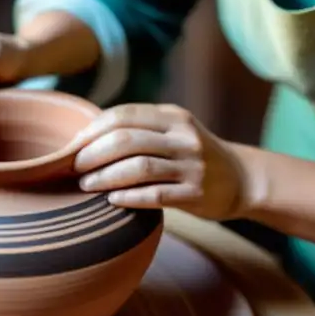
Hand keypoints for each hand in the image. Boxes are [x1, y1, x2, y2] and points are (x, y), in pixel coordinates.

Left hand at [72, 103, 246, 220]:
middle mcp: (184, 137)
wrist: (242, 179)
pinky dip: (129, 197)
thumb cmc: (194, 155)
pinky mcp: (196, 194)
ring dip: (105, 176)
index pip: (124, 115)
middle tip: (73, 167)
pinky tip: (112, 200)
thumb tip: (87, 135)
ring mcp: (192, 166)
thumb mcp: (175, 131)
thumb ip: (141, 128)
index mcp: (173, 117)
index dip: (92, 130)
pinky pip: (156, 195)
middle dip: (92, 153)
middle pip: (126, 139)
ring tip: (86, 185)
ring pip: (138, 167)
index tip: (72, 146)